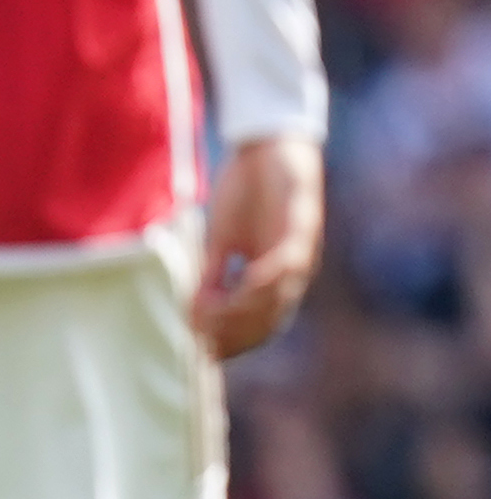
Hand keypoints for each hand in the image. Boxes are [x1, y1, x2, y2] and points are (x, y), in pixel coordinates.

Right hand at [196, 135, 322, 360]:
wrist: (268, 148)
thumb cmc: (245, 192)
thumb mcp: (221, 240)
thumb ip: (213, 274)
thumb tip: (196, 309)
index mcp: (275, 277)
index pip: (258, 323)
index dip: (232, 341)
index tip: (202, 351)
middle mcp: (293, 272)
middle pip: (268, 319)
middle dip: (234, 334)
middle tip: (203, 340)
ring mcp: (300, 252)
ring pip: (278, 298)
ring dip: (244, 312)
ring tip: (213, 317)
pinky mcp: (302, 227)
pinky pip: (286, 263)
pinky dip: (265, 280)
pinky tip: (241, 286)